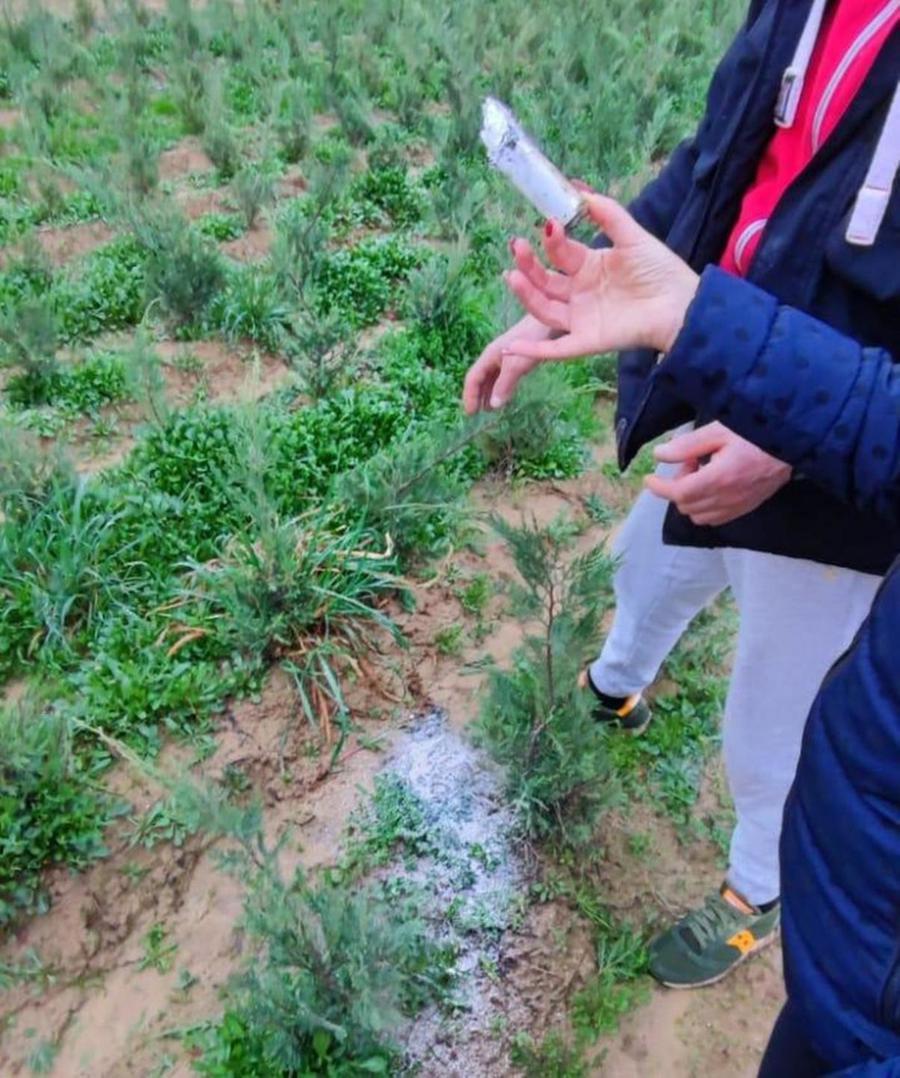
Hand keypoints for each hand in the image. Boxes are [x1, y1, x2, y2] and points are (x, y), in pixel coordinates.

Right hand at [462, 312, 549, 414]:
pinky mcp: (518, 356)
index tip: (470, 414)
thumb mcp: (516, 365)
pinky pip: (503, 375)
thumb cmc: (531, 340)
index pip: (472, 378)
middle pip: (480, 378)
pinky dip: (500, 387)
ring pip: (491, 378)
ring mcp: (505, 356)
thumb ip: (504, 384)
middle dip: (477, 396)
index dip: (469, 396)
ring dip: (488, 393)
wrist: (551, 320)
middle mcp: (494, 356)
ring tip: (489, 409)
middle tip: (477, 414)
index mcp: (489, 356)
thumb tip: (493, 405)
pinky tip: (505, 395)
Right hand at [493, 194, 698, 405]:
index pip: (560, 253)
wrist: (682, 304)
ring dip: (527, 295)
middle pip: (545, 281)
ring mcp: (581, 318)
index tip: (548, 223)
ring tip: (512, 276)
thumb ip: (608, 214)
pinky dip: (533, 352)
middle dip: (529, 265)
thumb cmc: (660, 271)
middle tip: (516, 246)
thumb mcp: (633, 237)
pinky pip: (555, 350)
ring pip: (544, 309)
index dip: (552, 239)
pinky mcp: (587, 341)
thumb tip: (581, 190)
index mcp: (588, 267)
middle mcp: (579, 293)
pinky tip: (513, 348)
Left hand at [645, 422, 792, 525]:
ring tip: (701, 473)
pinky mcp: (748, 507)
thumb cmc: (755, 432)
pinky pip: (717, 518)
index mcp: (719, 478)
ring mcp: (739, 506)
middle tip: (688, 463)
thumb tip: (659, 454)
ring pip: (700, 516)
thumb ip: (687, 445)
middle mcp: (728, 498)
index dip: (659, 487)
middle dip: (677, 487)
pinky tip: (712, 485)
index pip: (678, 493)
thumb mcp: (718, 431)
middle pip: (686, 506)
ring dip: (691, 499)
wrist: (794, 443)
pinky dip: (705, 507)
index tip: (649, 478)